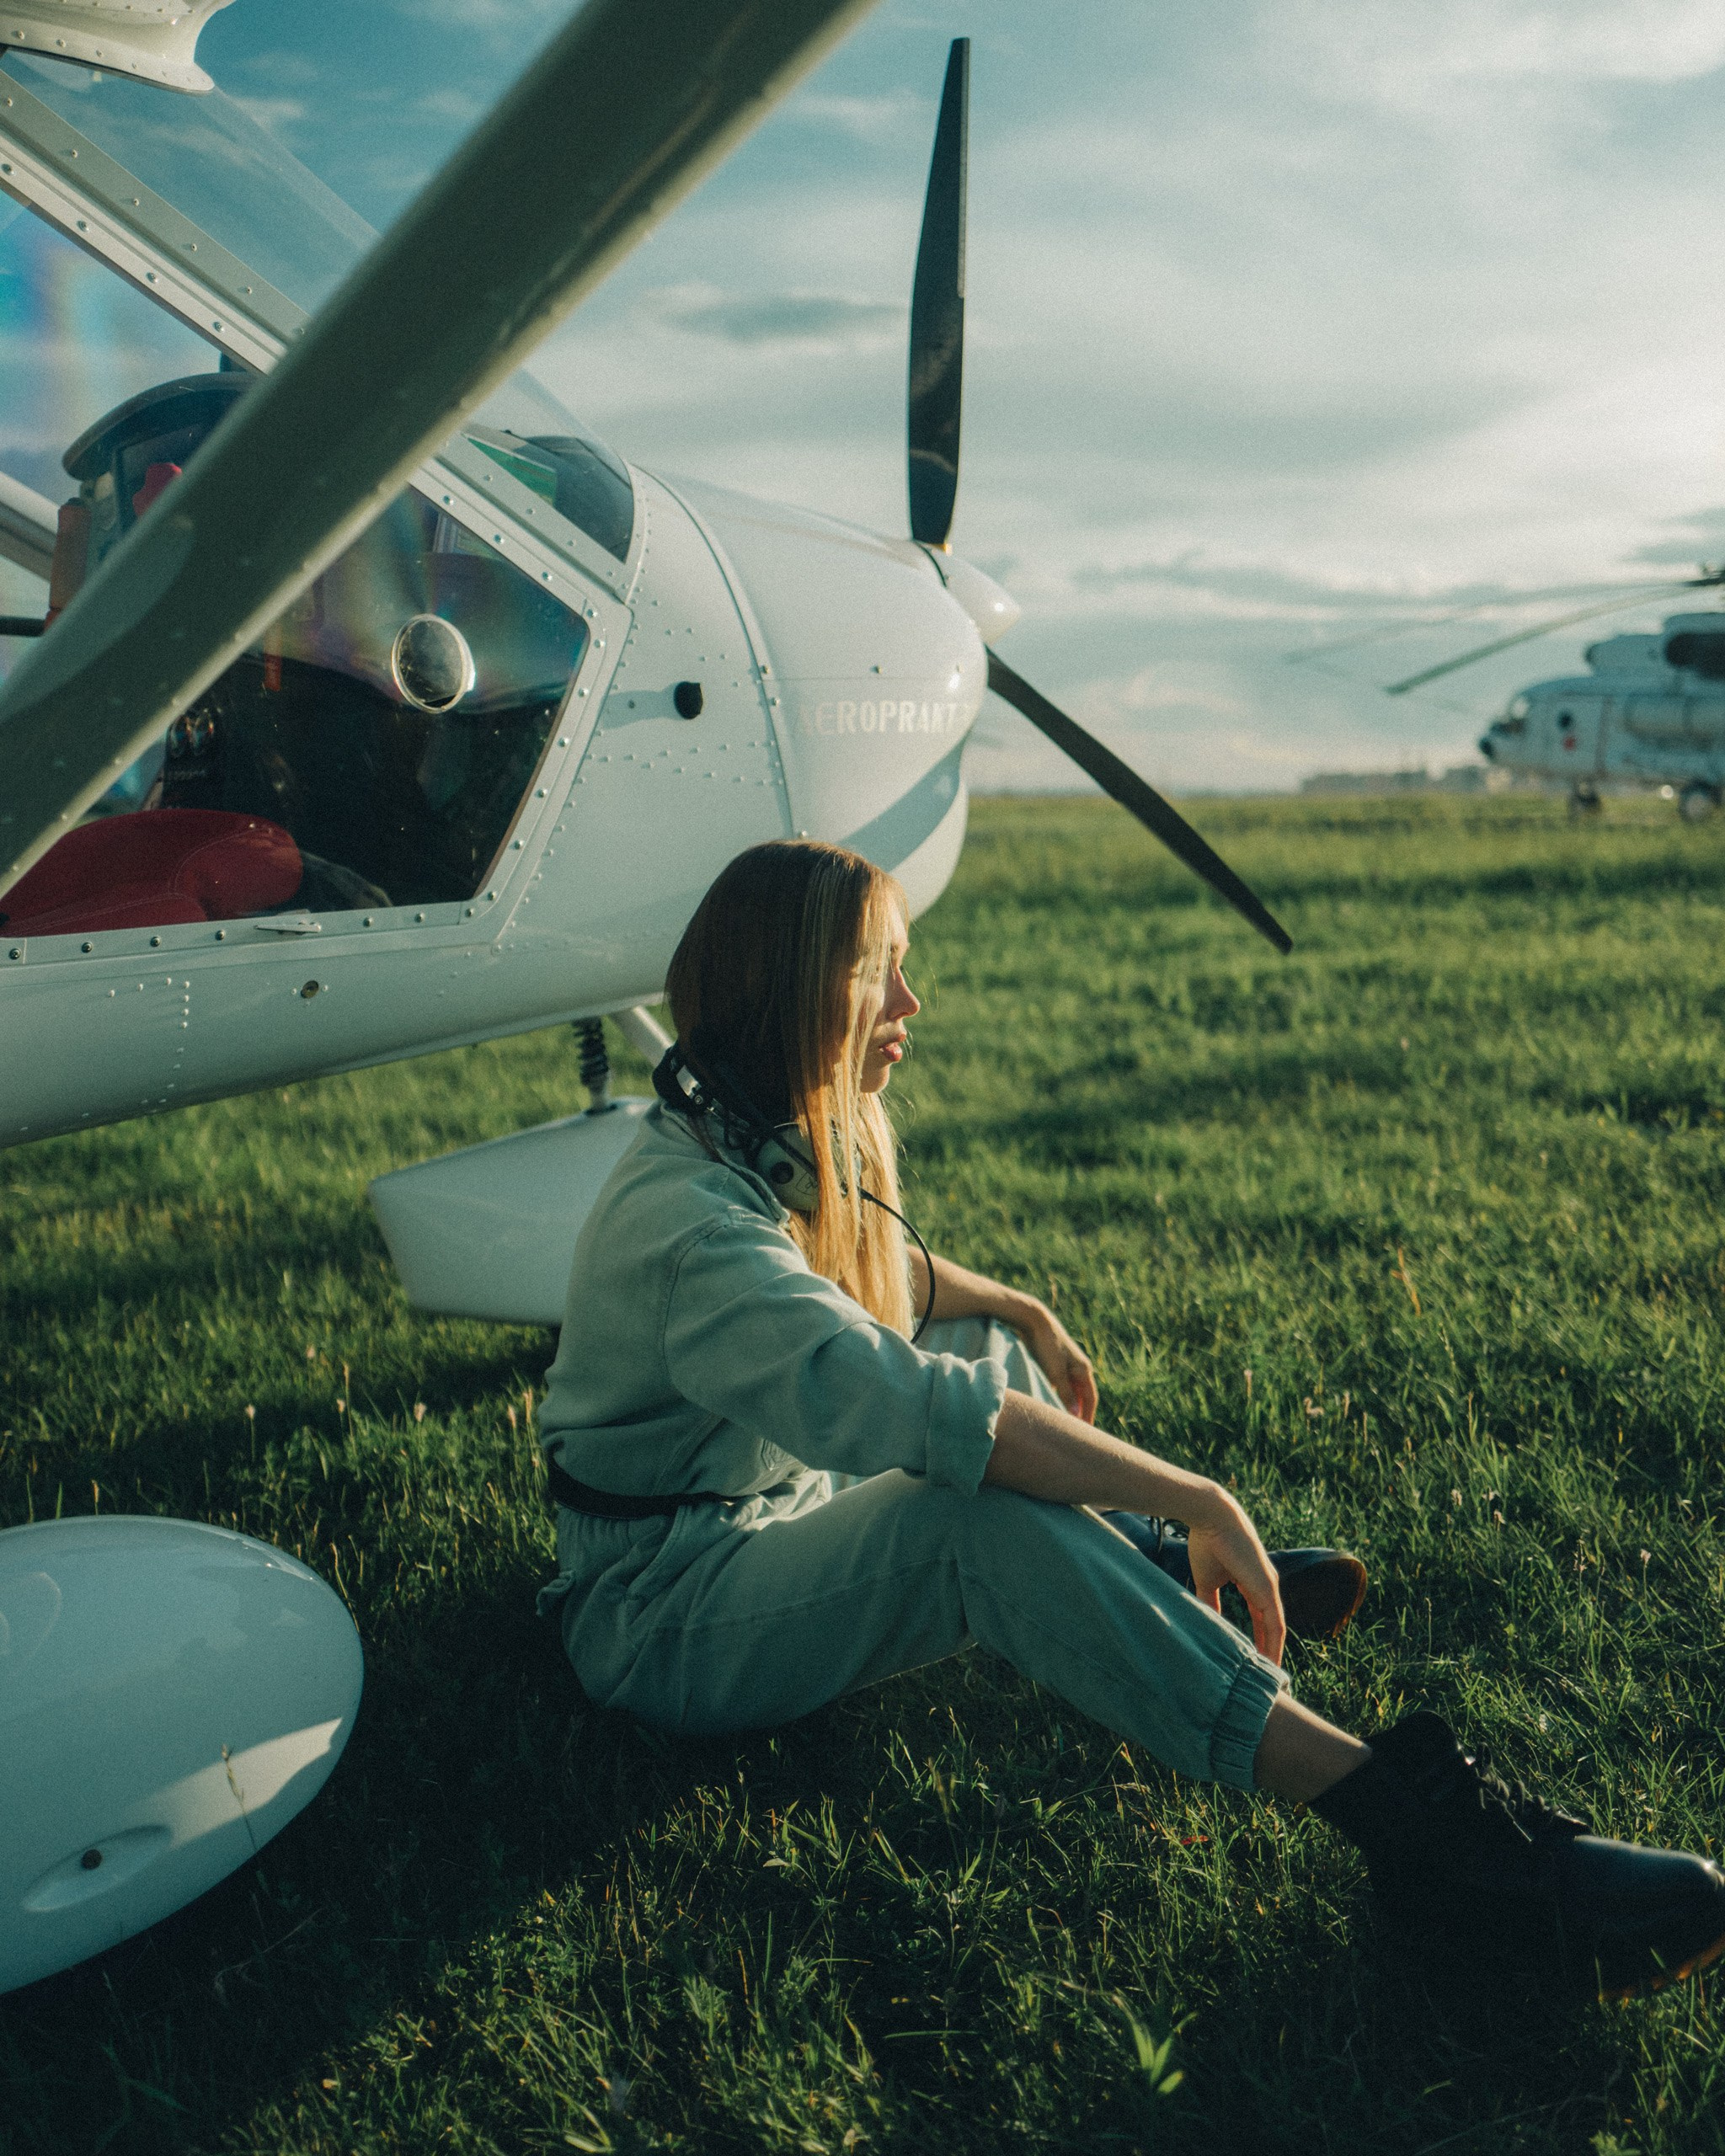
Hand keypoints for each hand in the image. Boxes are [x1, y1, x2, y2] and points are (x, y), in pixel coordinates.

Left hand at [1019, 1304, 1097, 1421]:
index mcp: (1083, 1370)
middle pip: (1083, 1396)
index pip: (1090, 1399)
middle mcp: (1079, 1368)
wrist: (1034, 1321)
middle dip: (1082, 1413)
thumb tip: (1075, 1415)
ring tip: (1067, 1421)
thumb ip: (1065, 1393)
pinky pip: (1063, 1384)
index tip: (1086, 1432)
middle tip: (1078, 1431)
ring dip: (1071, 1405)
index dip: (1088, 1416)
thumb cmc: (1046, 1346)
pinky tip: (1054, 1403)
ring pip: (1073, 1390)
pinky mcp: (1056, 1362)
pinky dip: (1061, 1395)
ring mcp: (1068, 1365)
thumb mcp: (1056, 1372)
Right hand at [1185, 1489, 1285, 1666]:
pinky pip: (1276, 1623)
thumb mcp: (1208, 1580)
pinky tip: (1270, 1661)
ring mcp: (1269, 1588)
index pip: (1260, 1618)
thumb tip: (1207, 1621)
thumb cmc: (1208, 1543)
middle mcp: (1266, 1587)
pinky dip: (1275, 1643)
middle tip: (1264, 1675)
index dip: (1258, 1637)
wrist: (1212, 1519)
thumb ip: (1210, 1602)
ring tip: (1269, 1676)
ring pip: (1276, 1628)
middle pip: (1271, 1626)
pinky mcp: (1268, 1589)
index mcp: (1252, 1583)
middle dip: (1268, 1650)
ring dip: (1273, 1652)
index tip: (1252, 1657)